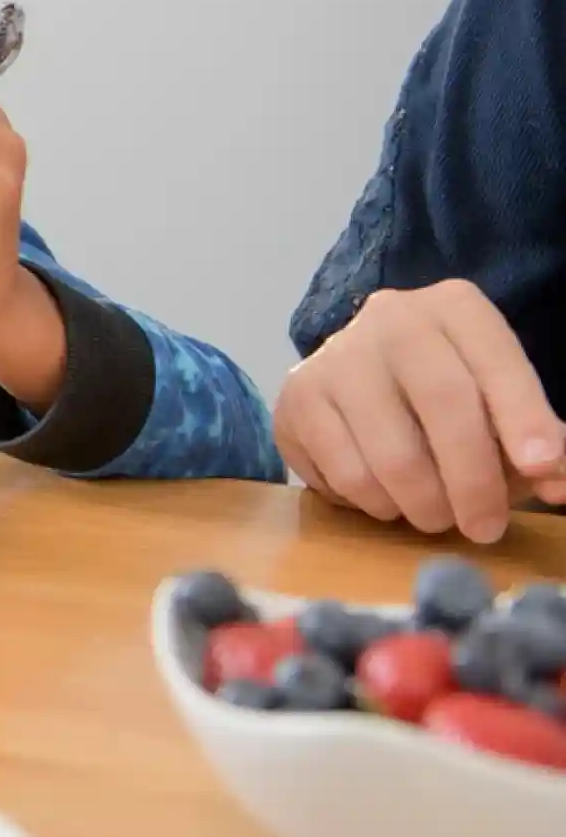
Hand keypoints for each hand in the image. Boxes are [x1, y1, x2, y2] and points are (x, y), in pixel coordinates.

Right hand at [274, 280, 565, 544]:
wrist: (363, 377)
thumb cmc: (451, 398)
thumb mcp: (503, 410)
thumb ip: (540, 446)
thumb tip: (557, 481)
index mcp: (455, 308)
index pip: (495, 360)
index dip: (524, 416)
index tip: (545, 469)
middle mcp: (391, 317)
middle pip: (444, 401)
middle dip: (474, 480)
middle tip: (485, 528)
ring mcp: (336, 354)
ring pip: (392, 452)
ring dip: (425, 505)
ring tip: (437, 515)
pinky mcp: (296, 395)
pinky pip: (346, 473)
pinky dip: (377, 503)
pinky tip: (388, 496)